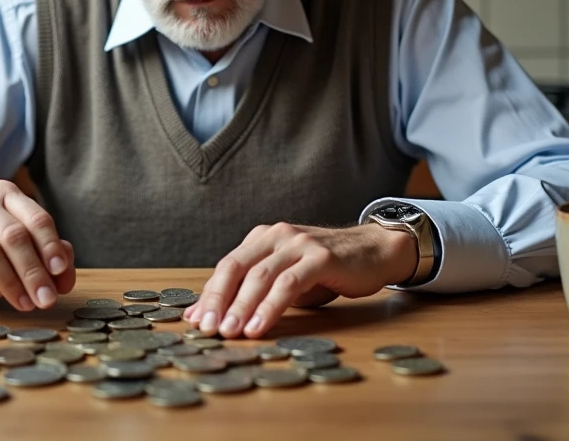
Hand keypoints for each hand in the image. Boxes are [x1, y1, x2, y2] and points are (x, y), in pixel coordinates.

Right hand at [0, 180, 75, 310]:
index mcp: (5, 192)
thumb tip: (64, 278)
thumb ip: (47, 255)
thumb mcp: (20, 244)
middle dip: (33, 271)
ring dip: (10, 282)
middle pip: (13, 235)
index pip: (36, 217)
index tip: (59, 271)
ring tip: (24, 302)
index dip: (51, 246)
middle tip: (45, 299)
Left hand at [183, 222, 417, 338]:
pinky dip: (269, 307)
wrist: (373, 251)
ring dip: (241, 307)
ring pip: (260, 277)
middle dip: (218, 300)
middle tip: (206, 328)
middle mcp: (276, 235)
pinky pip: (288, 284)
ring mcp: (298, 243)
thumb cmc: (326, 269)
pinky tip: (259, 327)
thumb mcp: (286, 278)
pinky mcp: (320, 257)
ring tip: (229, 332)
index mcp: (263, 238)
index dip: (209, 293)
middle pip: (236, 268)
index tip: (195, 321)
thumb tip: (221, 317)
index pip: (228, 266)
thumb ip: (257, 292)